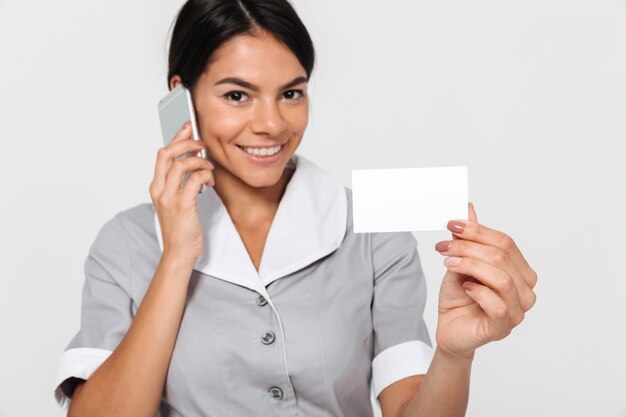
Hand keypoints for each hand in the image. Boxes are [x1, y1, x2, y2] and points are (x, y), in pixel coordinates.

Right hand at [149, 121, 213, 259]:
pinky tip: (210, 182)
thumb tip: (192, 164)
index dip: (176, 138)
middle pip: (167, 154)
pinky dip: (205, 176)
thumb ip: (179, 184)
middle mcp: (159, 190)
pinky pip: (194, 181)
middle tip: (201, 144)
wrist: (179, 252)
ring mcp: (169, 198)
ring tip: (209, 169)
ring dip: (199, 162)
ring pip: (181, 165)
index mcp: (156, 187)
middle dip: (186, 144)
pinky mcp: (182, 206)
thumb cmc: (180, 228)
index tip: (188, 128)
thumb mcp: (175, 202)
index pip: (162, 155)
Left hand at [434, 202, 537, 358]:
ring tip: (449, 265)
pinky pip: (498, 305)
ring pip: (501, 279)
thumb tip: (467, 207)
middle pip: (502, 257)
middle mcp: (525, 290)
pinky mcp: (503, 328)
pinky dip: (478, 292)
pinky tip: (464, 287)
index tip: (451, 225)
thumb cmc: (460, 295)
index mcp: (520, 271)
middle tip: (444, 247)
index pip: (505, 243)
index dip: (478, 231)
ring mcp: (518, 311)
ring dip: (470, 266)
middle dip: (469, 248)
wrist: (450, 327)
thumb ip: (468, 238)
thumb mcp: (461, 261)